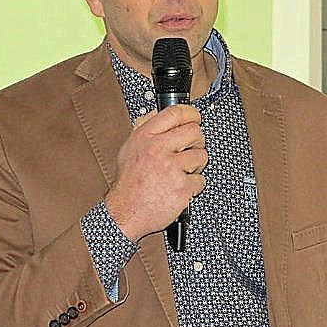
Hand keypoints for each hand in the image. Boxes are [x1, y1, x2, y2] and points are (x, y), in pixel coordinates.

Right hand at [105, 104, 206, 241]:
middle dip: (197, 142)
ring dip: (195, 166)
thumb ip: (146, 130)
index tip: (195, 118)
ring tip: (181, 173)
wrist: (125, 213)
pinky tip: (179, 188)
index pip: (175, 113)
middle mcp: (158, 149)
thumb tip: (161, 114)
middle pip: (194, 132)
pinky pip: (200, 180)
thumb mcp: (130, 149)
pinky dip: (193, 186)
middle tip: (190, 150)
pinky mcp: (182, 187)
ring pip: (201, 156)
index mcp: (145, 137)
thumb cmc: (129, 183)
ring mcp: (171, 168)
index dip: (191, 113)